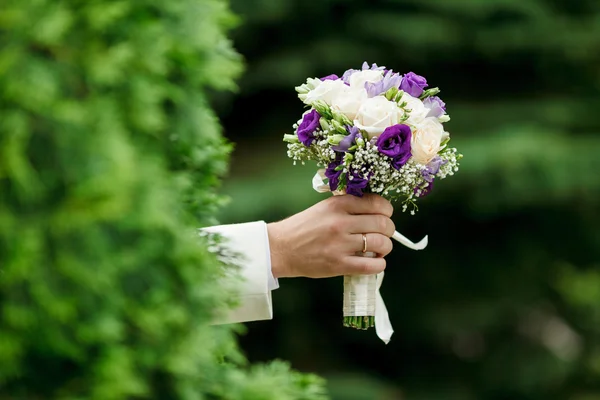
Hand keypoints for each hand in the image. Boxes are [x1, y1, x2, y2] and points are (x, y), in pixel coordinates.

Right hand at [267, 194, 394, 277]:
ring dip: (386, 247)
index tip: (385, 215)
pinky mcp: (338, 265)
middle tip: (384, 234)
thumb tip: (376, 210)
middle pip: (383, 224)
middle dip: (389, 230)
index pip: (377, 203)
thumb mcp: (323, 208)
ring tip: (379, 249)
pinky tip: (375, 262)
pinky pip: (372, 266)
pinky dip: (379, 264)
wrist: (281, 248)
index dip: (387, 210)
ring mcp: (340, 245)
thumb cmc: (303, 227)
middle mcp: (340, 223)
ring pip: (381, 244)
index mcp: (337, 205)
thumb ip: (347, 206)